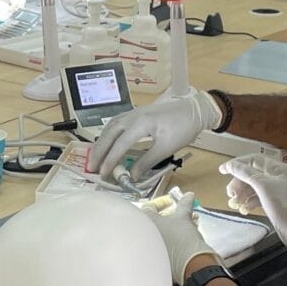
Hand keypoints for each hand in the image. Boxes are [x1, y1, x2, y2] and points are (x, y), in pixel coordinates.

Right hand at [89, 87, 220, 179]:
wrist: (194, 110)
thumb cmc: (183, 128)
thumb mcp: (167, 147)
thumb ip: (147, 161)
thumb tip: (132, 175)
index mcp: (140, 124)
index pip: (119, 145)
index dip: (110, 161)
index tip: (103, 174)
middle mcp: (132, 116)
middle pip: (109, 134)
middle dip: (99, 152)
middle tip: (91, 168)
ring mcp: (133, 113)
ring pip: (110, 127)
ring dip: (101, 142)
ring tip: (96, 157)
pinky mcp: (137, 113)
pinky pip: (116, 122)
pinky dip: (108, 134)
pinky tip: (107, 141)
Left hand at [143, 194, 215, 285]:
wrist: (189, 265)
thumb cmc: (182, 237)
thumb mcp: (184, 218)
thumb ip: (184, 205)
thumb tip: (189, 194)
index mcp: (146, 222)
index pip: (149, 206)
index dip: (162, 202)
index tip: (173, 202)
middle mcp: (144, 234)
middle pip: (155, 221)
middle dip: (170, 215)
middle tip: (183, 213)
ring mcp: (150, 248)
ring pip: (161, 233)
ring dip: (174, 226)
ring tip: (191, 223)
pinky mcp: (158, 259)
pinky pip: (164, 244)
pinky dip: (173, 238)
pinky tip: (187, 236)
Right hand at [224, 153, 286, 271]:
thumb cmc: (284, 206)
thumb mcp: (263, 186)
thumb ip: (246, 173)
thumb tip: (232, 165)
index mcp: (278, 169)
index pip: (253, 160)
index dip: (237, 164)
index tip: (222, 170)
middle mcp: (277, 177)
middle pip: (252, 174)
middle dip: (239, 184)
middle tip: (230, 194)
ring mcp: (276, 190)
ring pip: (253, 187)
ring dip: (242, 194)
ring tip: (235, 204)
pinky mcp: (274, 202)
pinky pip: (257, 197)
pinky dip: (249, 202)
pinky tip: (244, 209)